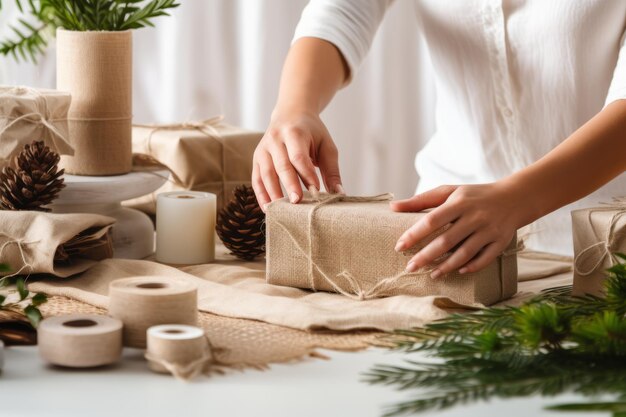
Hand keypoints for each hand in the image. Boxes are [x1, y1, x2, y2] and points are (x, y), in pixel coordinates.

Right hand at [252, 109, 342, 209]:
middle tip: (298, 202)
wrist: (290, 113)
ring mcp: (263, 148)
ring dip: (273, 192)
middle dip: (290, 185)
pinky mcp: (257, 158)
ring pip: (266, 173)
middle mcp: (275, 139)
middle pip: (281, 165)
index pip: (299, 156)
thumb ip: (332, 170)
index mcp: (294, 132)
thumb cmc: (312, 132)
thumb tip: (339, 194)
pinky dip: (261, 194)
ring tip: (281, 210)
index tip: (316, 191)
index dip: (307, 174)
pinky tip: (268, 208)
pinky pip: (256, 178)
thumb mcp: (326, 145)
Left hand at [391, 183, 525, 277]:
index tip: (399, 246)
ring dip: (446, 266)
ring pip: (465, 253)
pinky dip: (471, 267)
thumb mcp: (448, 192)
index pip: (432, 220)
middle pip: (446, 241)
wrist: (515, 197)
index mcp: (459, 202)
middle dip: (426, 256)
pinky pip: (485, 259)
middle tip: (410, 267)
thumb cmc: (473, 195)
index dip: (415, 234)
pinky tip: (457, 272)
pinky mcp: (501, 242)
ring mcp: (489, 230)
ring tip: (431, 274)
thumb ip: (421, 200)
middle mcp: (474, 216)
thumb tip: (392, 207)